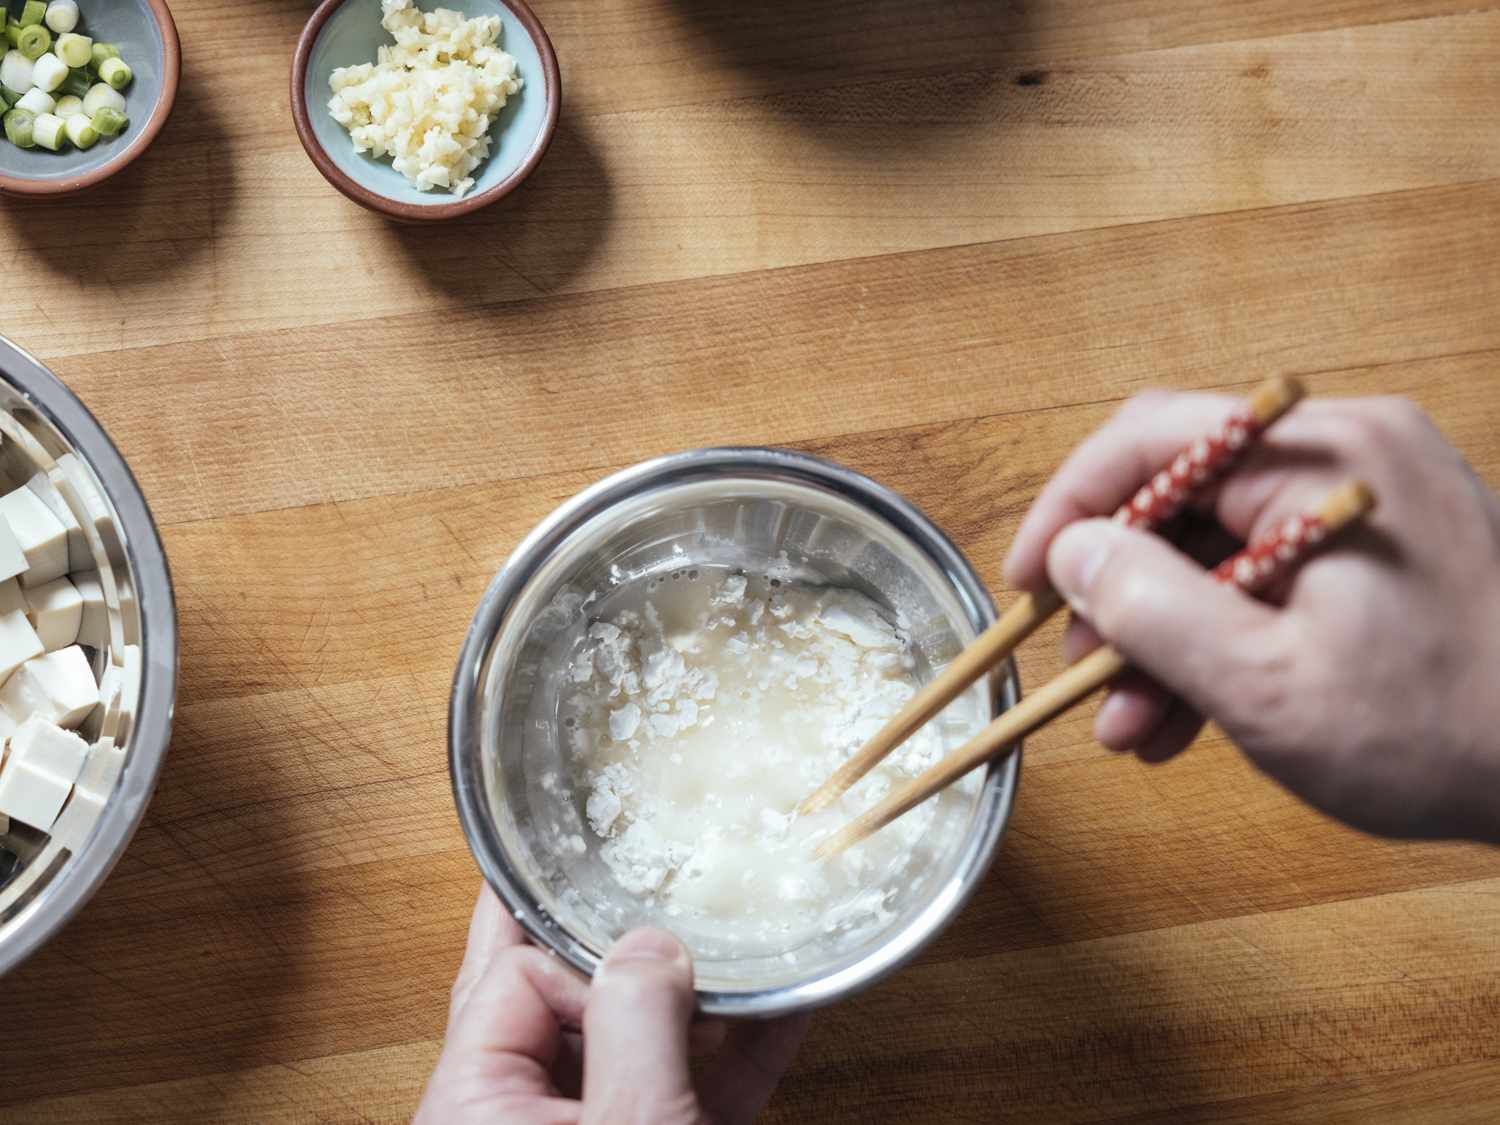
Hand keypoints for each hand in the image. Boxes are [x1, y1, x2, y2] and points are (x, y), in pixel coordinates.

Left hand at [414, 887, 808, 1124]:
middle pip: (568, 992)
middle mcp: (524, 1109)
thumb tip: (649, 943)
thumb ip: (634, 1030)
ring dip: (699, 993)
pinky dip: (740, 1049)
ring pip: (636, 1037)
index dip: (583, 955)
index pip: (517, 974)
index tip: (642, 953)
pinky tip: (787, 1005)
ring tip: (740, 933)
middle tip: (661, 866)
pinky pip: (693, 1085)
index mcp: (479, 1100)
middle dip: (625, 940)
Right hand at [1004, 392, 1499, 843]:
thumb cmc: (1445, 732)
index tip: (1027, 583)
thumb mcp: (1268, 684)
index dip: (1070, 507)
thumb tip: (1070, 553)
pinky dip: (1219, 641)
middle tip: (1081, 676)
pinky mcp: (1379, 553)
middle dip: (1118, 594)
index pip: (1153, 439)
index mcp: (1326, 457)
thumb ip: (1150, 609)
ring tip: (1130, 725)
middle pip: (1181, 498)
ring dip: (1161, 635)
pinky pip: (1265, 578)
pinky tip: (1184, 718)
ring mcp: (1366, 504)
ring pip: (1215, 548)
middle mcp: (1348, 456)